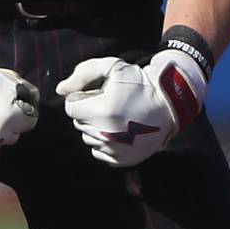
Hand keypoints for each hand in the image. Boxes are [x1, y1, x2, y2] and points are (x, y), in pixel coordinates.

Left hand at [55, 49, 206, 167]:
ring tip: (115, 117)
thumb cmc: (139, 84)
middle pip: (79, 123)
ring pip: (87, 138)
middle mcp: (105, 134)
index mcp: (101, 110)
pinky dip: (104, 143)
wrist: (168, 105)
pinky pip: (99, 152)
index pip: (71, 107)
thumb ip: (82, 74)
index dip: (82, 98)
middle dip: (89, 112)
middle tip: (109, 104)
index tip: (97, 95)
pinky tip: (119, 131)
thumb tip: (61, 90)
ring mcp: (113, 150)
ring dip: (95, 127)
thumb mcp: (113, 67)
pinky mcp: (120, 160)